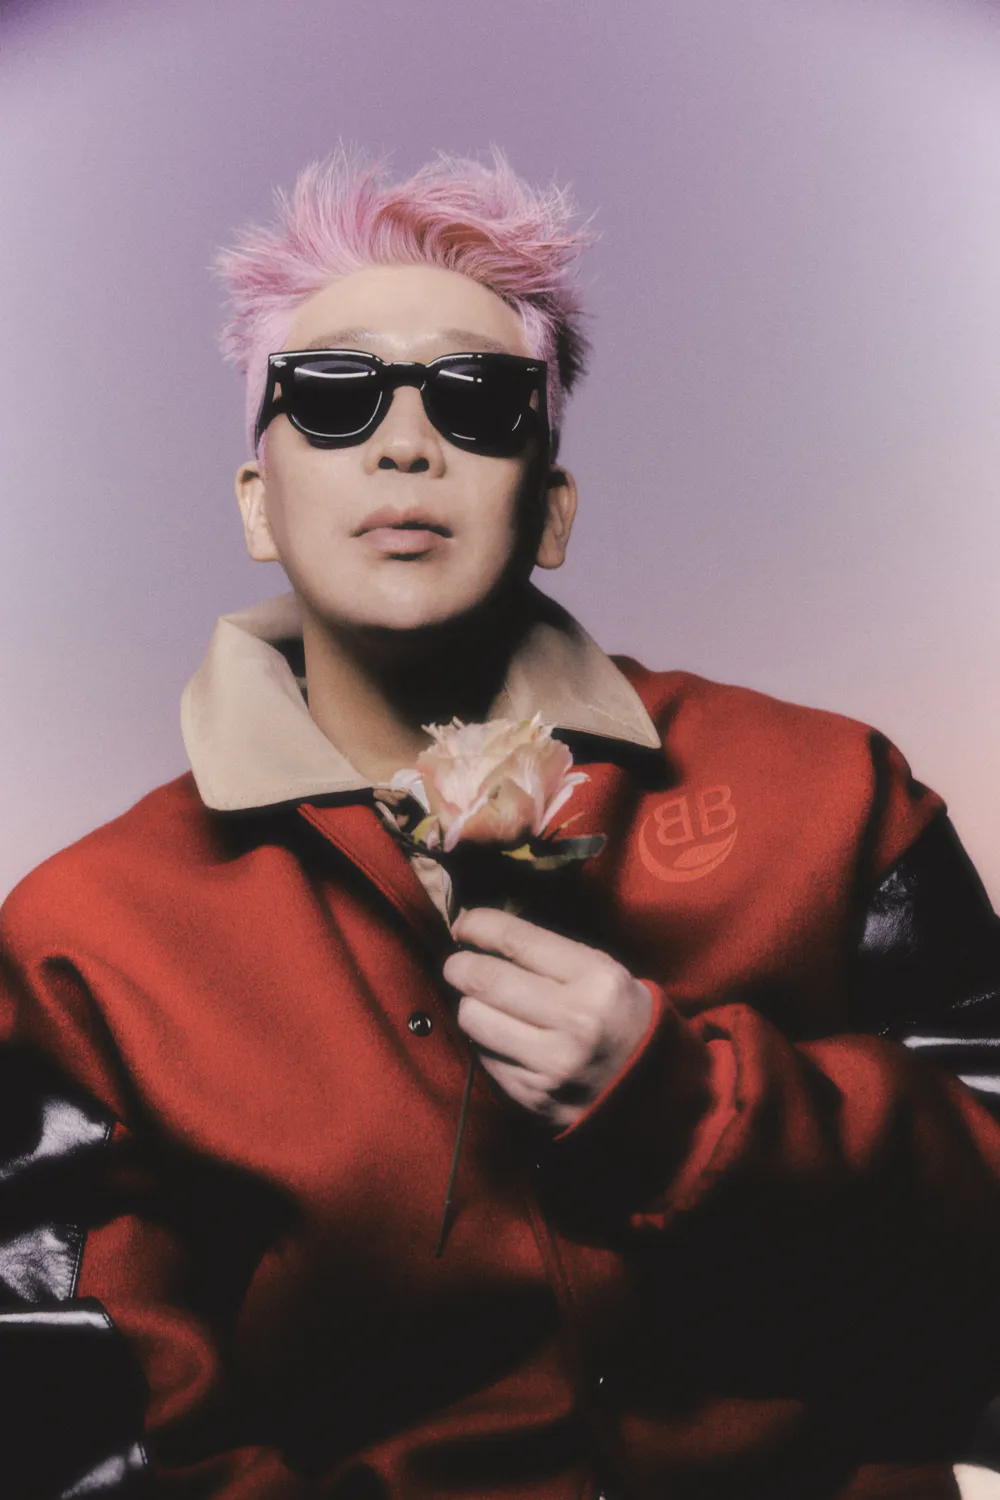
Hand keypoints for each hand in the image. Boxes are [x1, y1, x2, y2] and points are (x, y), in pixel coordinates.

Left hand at [442, 906, 653, 1129]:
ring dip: (470, 1004)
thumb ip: (547, 954)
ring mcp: (552, 1064)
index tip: (464, 923)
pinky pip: (482, 1056)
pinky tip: (502, 1037)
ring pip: (473, 1019)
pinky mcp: (532, 1096)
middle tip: (457, 963)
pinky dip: (484, 1040)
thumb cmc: (618, 1016)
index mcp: (597, 981)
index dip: (478, 925)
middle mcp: (575, 1022)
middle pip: (485, 979)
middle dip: (459, 965)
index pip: (517, 940)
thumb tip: (480, 932)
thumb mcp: (603, 972)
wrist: (650, 1088)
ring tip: (483, 1002)